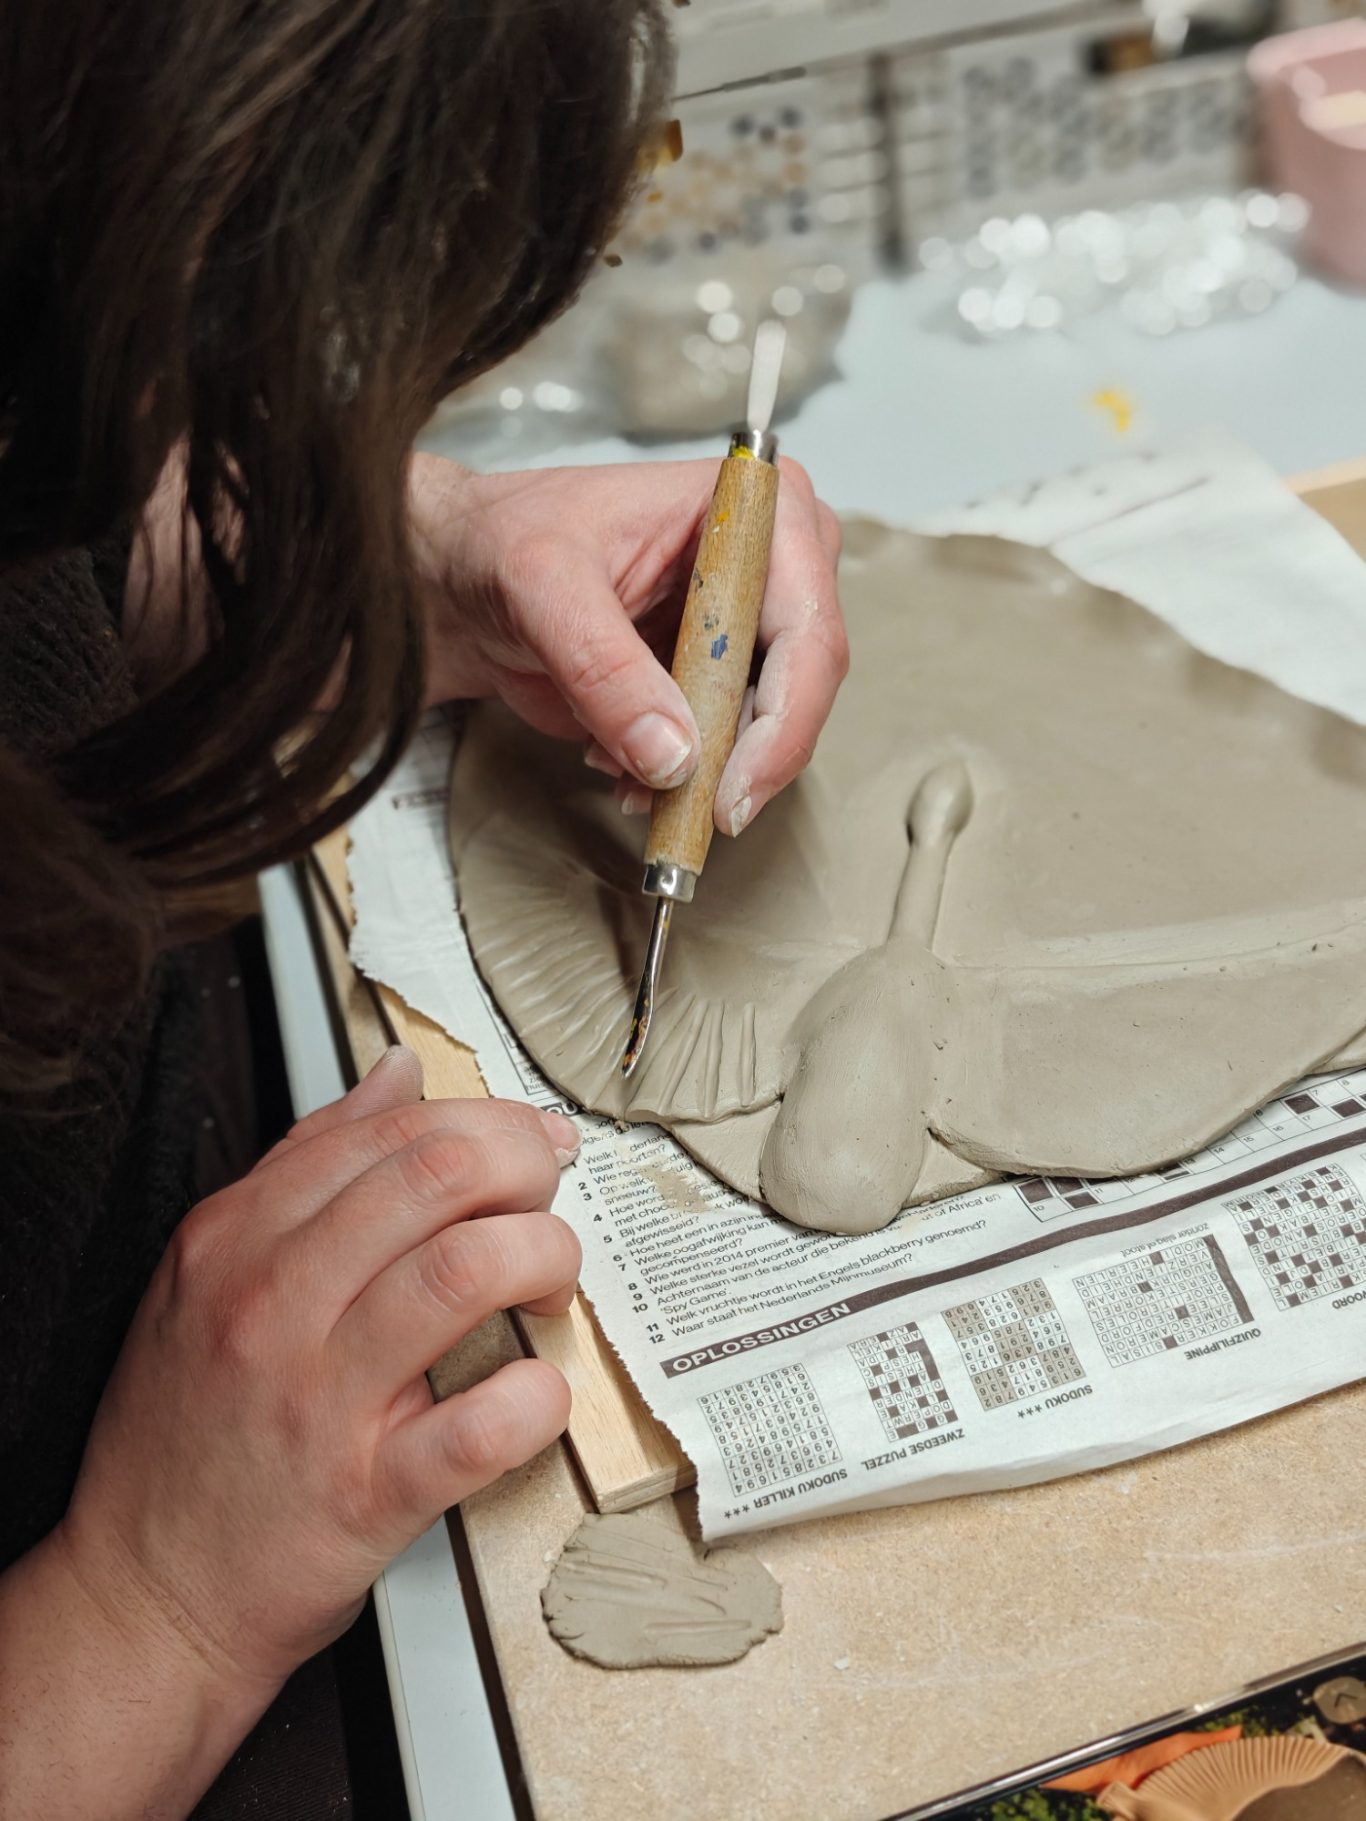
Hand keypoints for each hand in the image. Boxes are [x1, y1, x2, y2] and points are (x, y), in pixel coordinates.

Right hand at [52, 1048, 580, 1697]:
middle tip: (550, 1195)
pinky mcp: (366, 1494)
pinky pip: (478, 1427)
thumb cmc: (190, 1433)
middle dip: (524, 1168)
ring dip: (542, 1256)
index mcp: (236, 1238)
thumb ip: (307, 1162)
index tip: (531, 1138)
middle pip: (435, 1180)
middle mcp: (272, 1305)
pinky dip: (535, 1398)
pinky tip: (539, 1390)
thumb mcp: (210, 1271)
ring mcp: (319, 1399)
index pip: (387, 1133)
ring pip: (463, 1273)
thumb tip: (394, 1075)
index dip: (485, 1120)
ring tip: (550, 1279)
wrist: (147, 1594)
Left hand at [412, 451, 846, 836]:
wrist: (462, 573)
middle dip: (740, 757)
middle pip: (801, 687)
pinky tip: (615, 762)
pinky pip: (726, 747)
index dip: (784, 722)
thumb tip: (673, 757)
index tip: (733, 794)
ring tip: (617, 765)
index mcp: (756, 510)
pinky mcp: (719, 674)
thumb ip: (606, 670)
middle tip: (680, 806)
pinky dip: (676, 776)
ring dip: (699, 771)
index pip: (808, 630)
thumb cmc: (503, 540)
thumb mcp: (544, 589)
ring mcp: (749, 624)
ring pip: (766, 728)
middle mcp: (773, 564)